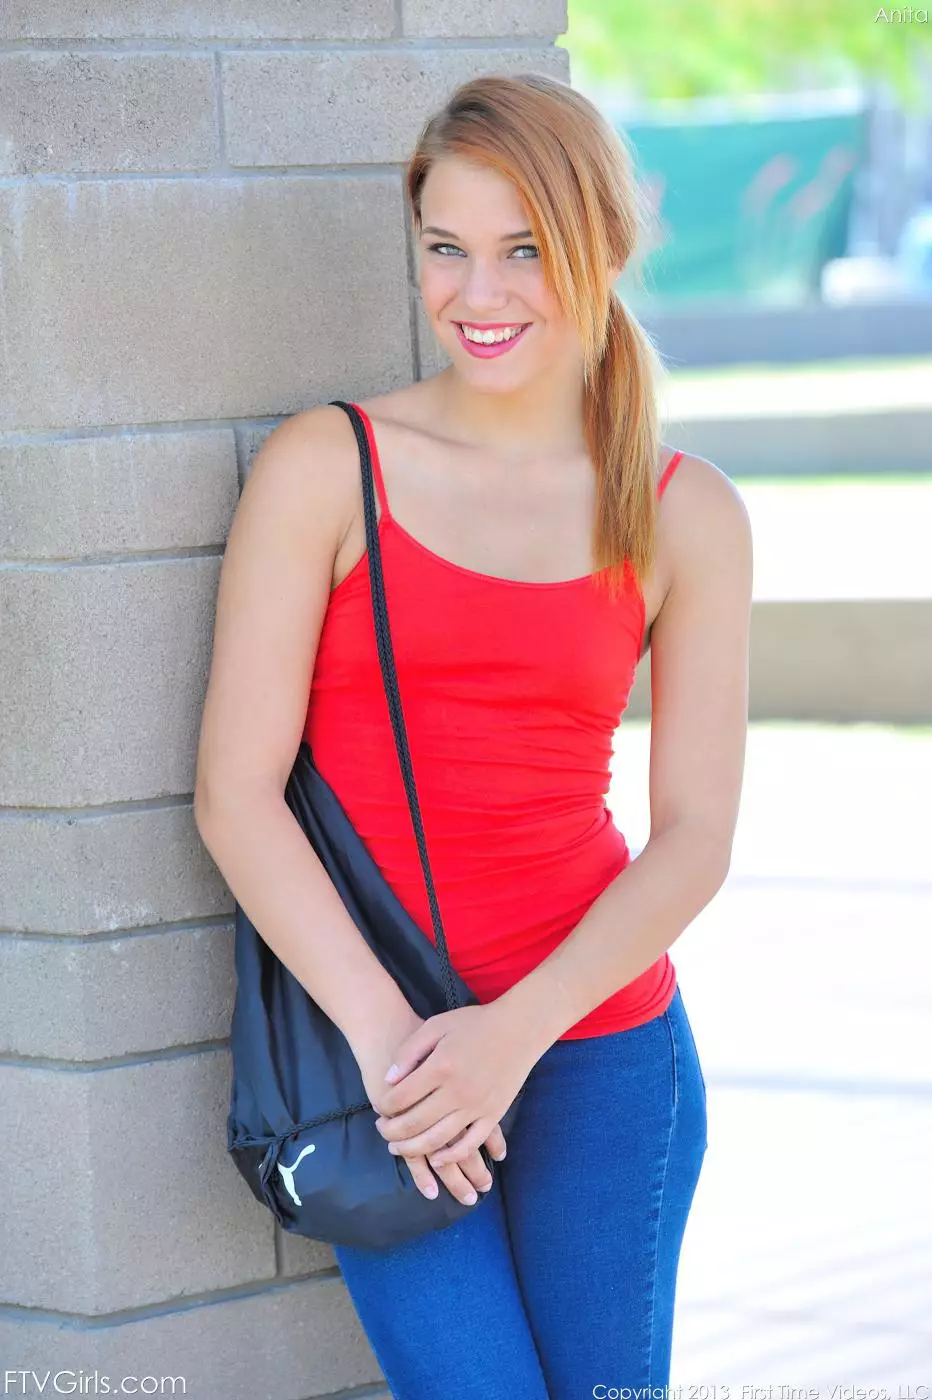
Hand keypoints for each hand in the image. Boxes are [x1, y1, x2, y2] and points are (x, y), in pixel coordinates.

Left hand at [352, 1003, 507, 1207]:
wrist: (519, 1028)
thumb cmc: (475, 1023)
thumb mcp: (436, 1025)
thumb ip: (409, 1052)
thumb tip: (388, 1080)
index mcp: (440, 1067)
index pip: (401, 1098)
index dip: (384, 1106)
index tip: (379, 1108)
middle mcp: (457, 1091)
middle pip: (415, 1123)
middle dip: (391, 1131)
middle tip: (382, 1130)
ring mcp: (477, 1106)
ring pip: (438, 1140)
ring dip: (413, 1149)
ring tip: (398, 1147)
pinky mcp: (493, 1114)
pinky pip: (470, 1144)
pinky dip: (451, 1156)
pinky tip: (436, 1159)